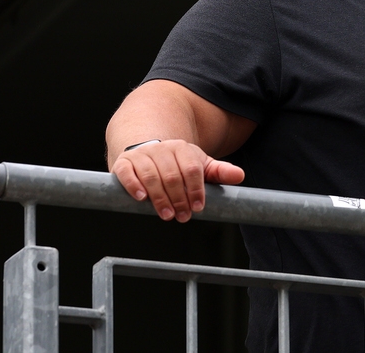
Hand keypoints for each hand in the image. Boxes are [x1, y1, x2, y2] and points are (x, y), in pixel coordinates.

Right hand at [111, 140, 244, 221]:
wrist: (147, 151)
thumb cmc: (177, 163)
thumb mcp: (200, 165)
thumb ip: (219, 172)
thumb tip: (240, 175)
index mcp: (182, 148)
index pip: (191, 169)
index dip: (196, 189)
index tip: (198, 207)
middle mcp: (161, 149)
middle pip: (172, 175)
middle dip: (179, 198)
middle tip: (182, 217)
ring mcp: (142, 155)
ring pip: (151, 176)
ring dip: (159, 197)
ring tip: (167, 215)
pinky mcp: (124, 163)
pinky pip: (127, 173)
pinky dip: (133, 185)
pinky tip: (141, 198)